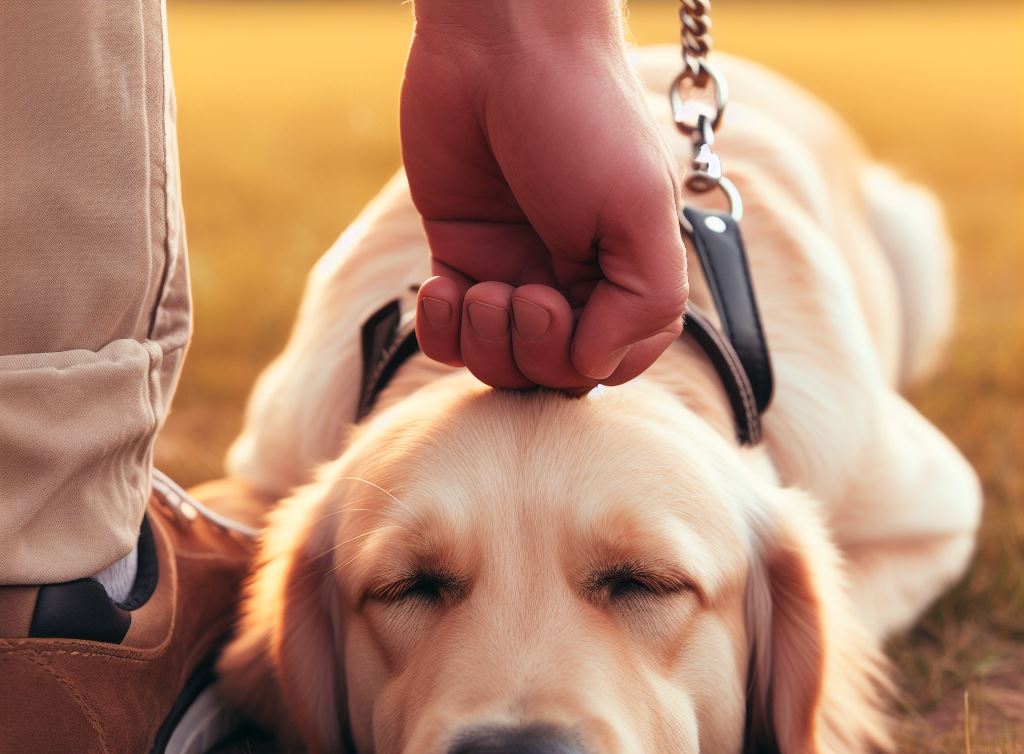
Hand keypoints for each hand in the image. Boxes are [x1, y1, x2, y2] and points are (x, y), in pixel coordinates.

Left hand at [401, 0, 686, 388]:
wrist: (502, 45)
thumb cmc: (582, 121)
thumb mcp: (639, 213)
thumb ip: (643, 304)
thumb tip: (592, 366)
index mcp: (624, 279)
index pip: (606, 367)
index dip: (578, 360)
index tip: (561, 302)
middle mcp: (570, 284)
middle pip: (547, 374)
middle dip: (528, 350)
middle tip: (518, 291)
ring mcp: (512, 273)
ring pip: (496, 363)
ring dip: (483, 342)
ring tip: (478, 287)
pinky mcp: (459, 259)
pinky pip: (446, 336)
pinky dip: (440, 329)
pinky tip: (441, 286)